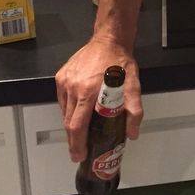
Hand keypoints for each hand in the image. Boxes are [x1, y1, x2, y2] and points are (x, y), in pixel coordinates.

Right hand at [55, 37, 142, 161]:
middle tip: (80, 152)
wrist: (109, 39)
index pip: (77, 126)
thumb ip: (134, 110)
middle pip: (68, 122)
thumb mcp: (133, 85)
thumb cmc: (121, 62)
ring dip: (71, 125)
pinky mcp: (61, 77)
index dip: (77, 144)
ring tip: (80, 135)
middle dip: (73, 140)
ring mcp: (64, 81)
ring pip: (64, 112)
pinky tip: (78, 113)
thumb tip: (132, 133)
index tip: (80, 155)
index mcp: (88, 92)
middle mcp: (73, 87)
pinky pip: (62, 100)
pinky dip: (69, 110)